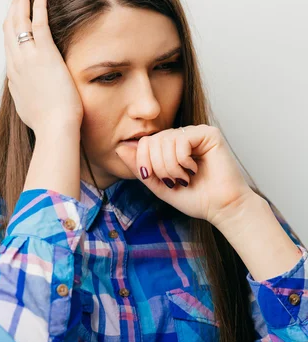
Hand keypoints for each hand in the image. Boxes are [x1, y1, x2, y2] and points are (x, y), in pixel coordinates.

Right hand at [3, 0, 83, 131]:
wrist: (55, 128)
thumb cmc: (47, 122)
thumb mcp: (28, 106)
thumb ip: (24, 91)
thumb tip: (25, 86)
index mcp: (14, 75)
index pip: (8, 43)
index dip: (10, 24)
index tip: (16, 13)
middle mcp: (16, 63)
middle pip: (9, 28)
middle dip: (13, 7)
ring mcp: (28, 58)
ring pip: (19, 21)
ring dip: (21, 1)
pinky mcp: (45, 54)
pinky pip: (38, 24)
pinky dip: (38, 7)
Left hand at [115, 124, 254, 226]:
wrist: (222, 208)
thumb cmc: (195, 198)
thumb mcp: (159, 185)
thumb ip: (140, 168)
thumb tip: (119, 148)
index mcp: (169, 147)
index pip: (144, 142)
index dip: (142, 160)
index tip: (154, 178)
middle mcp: (181, 136)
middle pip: (152, 140)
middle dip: (157, 166)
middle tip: (173, 181)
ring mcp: (195, 133)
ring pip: (165, 140)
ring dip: (170, 166)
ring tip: (184, 177)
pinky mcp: (208, 133)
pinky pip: (181, 139)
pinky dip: (182, 160)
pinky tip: (194, 169)